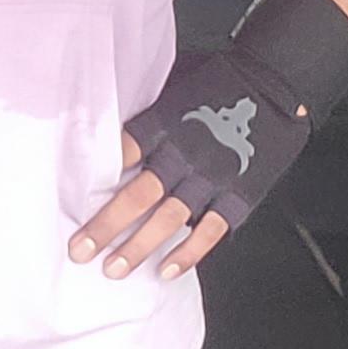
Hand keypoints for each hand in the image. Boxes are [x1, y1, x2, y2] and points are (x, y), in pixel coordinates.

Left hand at [71, 0, 347, 279]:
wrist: (275, 79)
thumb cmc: (220, 78)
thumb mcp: (175, 83)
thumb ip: (147, 111)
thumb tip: (107, 128)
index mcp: (165, 122)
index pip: (122, 153)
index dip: (96, 177)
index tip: (72, 199)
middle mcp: (185, 152)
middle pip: (138, 196)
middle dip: (106, 226)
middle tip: (80, 251)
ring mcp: (213, 176)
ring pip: (169, 219)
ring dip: (138, 247)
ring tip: (114, 269)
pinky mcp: (239, 193)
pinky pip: (210, 229)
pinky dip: (188, 252)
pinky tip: (166, 270)